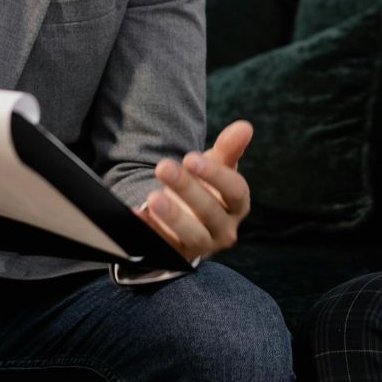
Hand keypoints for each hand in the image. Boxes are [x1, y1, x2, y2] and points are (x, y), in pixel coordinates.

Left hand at [136, 120, 253, 259]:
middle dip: (187, 189)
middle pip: (211, 211)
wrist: (186, 217)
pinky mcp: (176, 254)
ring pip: (192, 234)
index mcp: (237, 205)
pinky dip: (149, 231)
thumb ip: (229, 148)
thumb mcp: (215, 166)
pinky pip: (163, 246)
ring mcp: (201, 245)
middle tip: (163, 167)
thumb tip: (245, 127)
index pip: (236, 191)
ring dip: (173, 216)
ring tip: (153, 197)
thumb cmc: (205, 187)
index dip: (216, 175)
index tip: (190, 157)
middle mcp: (224, 229)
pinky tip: (136, 215)